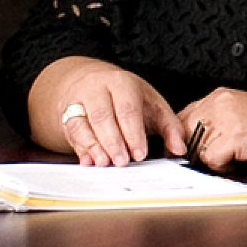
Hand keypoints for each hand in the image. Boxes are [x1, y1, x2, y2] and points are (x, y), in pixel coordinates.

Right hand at [32, 58, 182, 166]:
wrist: (95, 84)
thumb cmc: (129, 99)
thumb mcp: (153, 106)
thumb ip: (169, 128)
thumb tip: (180, 149)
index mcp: (122, 83)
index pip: (128, 108)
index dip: (133, 133)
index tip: (140, 154)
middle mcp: (97, 88)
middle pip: (102, 115)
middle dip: (112, 141)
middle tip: (122, 162)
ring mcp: (78, 100)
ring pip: (82, 123)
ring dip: (93, 146)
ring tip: (104, 163)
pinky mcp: (66, 114)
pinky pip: (71, 132)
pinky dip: (80, 149)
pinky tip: (87, 162)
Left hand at [179, 87, 246, 173]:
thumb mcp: (243, 116)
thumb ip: (218, 122)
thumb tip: (190, 144)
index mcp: (221, 97)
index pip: (183, 118)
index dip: (184, 140)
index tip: (190, 152)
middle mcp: (220, 103)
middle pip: (185, 134)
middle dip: (196, 152)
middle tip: (221, 157)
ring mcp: (227, 118)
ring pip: (197, 149)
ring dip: (213, 160)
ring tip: (237, 156)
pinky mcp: (236, 136)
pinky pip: (212, 160)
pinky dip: (224, 167)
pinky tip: (243, 160)